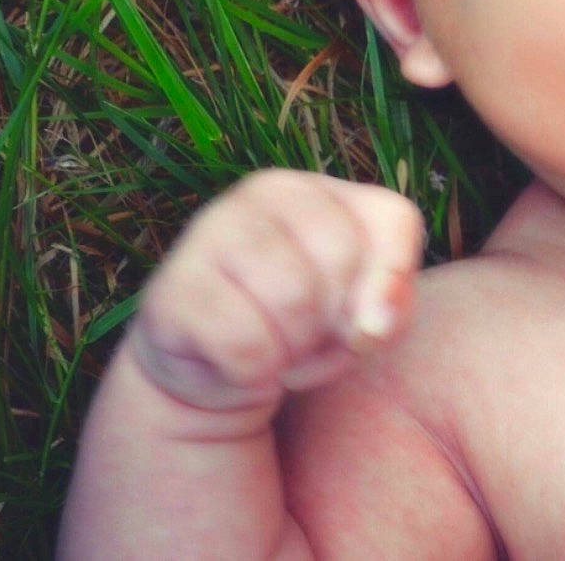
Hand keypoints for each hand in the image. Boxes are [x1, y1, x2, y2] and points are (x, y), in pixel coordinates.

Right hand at [124, 169, 425, 416]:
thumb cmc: (303, 327)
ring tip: (277, 347)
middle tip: (309, 334)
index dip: (392, 282)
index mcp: (320, 190)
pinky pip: (244, 345)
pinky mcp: (171, 290)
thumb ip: (393, 306)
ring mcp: (210, 231)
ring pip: (294, 300)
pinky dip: (254, 373)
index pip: (394, 220)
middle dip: (338, 320)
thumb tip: (372, 327)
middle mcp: (266, 192)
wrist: (214, 369)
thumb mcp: (367, 313)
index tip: (364, 312)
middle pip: (342, 261)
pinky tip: (241, 365)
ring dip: (296, 349)